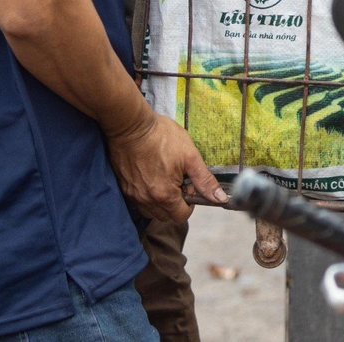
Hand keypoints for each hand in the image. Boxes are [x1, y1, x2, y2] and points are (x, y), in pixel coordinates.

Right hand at [106, 106, 227, 222]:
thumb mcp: (190, 156)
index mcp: (165, 196)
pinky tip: (150, 177)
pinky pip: (138, 202)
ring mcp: (133, 195)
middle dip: (175, 204)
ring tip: (163, 178)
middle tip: (177, 181)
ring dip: (160, 202)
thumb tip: (220, 198)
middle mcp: (147, 201)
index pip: (182, 216)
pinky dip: (147, 196)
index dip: (190, 204)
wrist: (130, 126)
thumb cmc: (161, 137)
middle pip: (166, 216)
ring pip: (151, 211)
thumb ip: (205, 180)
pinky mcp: (123, 188)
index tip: (189, 187)